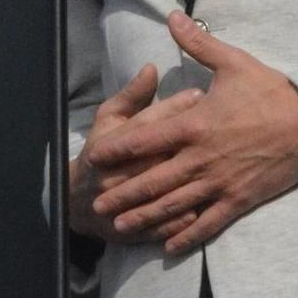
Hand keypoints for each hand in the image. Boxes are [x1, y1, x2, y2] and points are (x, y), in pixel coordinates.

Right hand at [68, 63, 203, 244]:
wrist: (77, 201)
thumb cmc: (100, 151)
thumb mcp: (109, 118)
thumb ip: (132, 95)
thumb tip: (152, 68)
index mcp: (113, 141)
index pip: (148, 123)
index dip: (174, 108)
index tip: (201, 94)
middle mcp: (120, 173)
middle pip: (159, 157)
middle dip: (190, 143)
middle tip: (220, 127)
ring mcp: (127, 203)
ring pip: (162, 193)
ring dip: (189, 183)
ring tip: (218, 171)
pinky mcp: (133, 229)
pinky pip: (161, 225)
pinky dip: (181, 221)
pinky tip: (201, 211)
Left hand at [87, 11, 297, 254]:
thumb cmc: (272, 90)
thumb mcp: (233, 62)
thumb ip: (197, 43)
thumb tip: (171, 16)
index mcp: (195, 124)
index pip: (145, 140)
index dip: (117, 151)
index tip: (94, 158)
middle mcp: (202, 157)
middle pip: (153, 180)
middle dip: (123, 194)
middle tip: (96, 204)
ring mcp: (220, 182)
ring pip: (175, 205)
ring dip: (145, 217)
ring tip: (121, 227)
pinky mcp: (239, 200)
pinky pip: (208, 223)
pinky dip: (187, 236)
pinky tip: (169, 247)